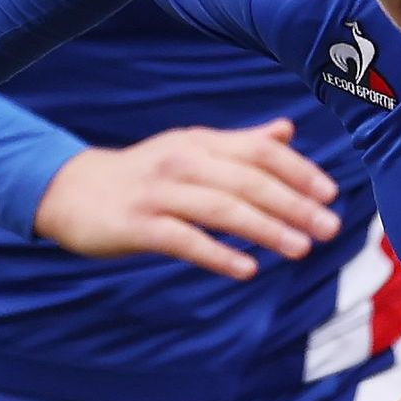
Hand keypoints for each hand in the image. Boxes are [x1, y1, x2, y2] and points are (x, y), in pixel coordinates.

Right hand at [36, 120, 343, 278]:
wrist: (70, 192)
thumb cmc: (143, 174)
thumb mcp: (191, 150)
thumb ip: (240, 144)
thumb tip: (286, 131)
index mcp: (200, 143)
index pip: (259, 152)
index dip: (298, 171)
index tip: (330, 195)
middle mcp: (183, 162)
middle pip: (247, 181)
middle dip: (293, 204)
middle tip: (330, 228)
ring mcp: (159, 193)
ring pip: (220, 208)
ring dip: (265, 228)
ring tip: (300, 249)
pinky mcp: (137, 225)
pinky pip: (183, 239)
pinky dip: (217, 253)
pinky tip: (246, 269)